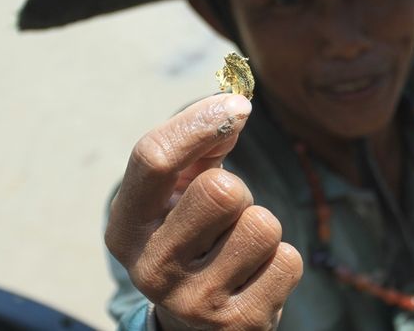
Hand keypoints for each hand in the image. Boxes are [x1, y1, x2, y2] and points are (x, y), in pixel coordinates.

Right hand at [105, 94, 302, 330]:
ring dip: (261, 225)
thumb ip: (200, 147)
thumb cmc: (191, 236)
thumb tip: (236, 106)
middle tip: (227, 212)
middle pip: (220, 190)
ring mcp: (194, 302)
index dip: (199, 122)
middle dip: (237, 189)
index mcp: (126, 228)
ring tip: (240, 246)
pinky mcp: (238, 325)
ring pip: (262, 225)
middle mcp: (150, 269)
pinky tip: (255, 274)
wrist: (196, 323)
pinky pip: (288, 261)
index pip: (153, 158)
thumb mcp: (178, 193)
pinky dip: (281, 260)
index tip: (238, 105)